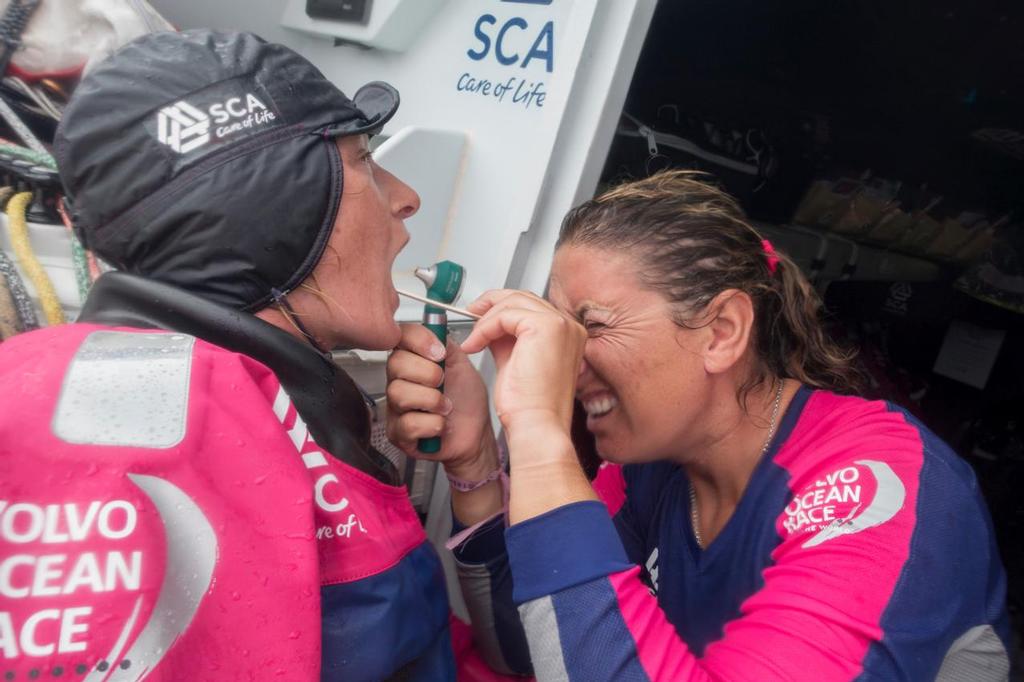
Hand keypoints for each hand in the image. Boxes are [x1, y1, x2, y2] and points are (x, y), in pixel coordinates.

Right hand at [386, 323, 496, 479]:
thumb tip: (436, 328)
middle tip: (443, 382)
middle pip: (395, 363)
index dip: (418, 340)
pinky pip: (408, 423)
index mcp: (413, 360)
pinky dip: (432, 424)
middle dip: (427, 372)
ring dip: (432, 400)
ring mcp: (396, 407)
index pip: (400, 337)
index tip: (439, 352)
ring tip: (446, 406)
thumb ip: (447, 345)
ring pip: (399, 393)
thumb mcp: (462, 366)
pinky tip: (440, 424)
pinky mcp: (398, 433)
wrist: (475, 434)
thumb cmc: (467, 402)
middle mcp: (400, 380)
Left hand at [461, 290, 594, 521]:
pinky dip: (484, 327)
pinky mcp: (545, 327)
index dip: (502, 308)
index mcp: (568, 335)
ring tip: (472, 341)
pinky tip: (475, 345)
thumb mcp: (515, 362)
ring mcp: (561, 325)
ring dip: (485, 319)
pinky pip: (505, 314)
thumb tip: (489, 323)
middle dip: (491, 305)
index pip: (532, 307)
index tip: (479, 317)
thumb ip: (507, 339)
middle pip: (523, 297)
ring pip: (513, 302)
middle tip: (470, 315)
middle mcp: (569, 326)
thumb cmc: (530, 407)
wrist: (536, 426)